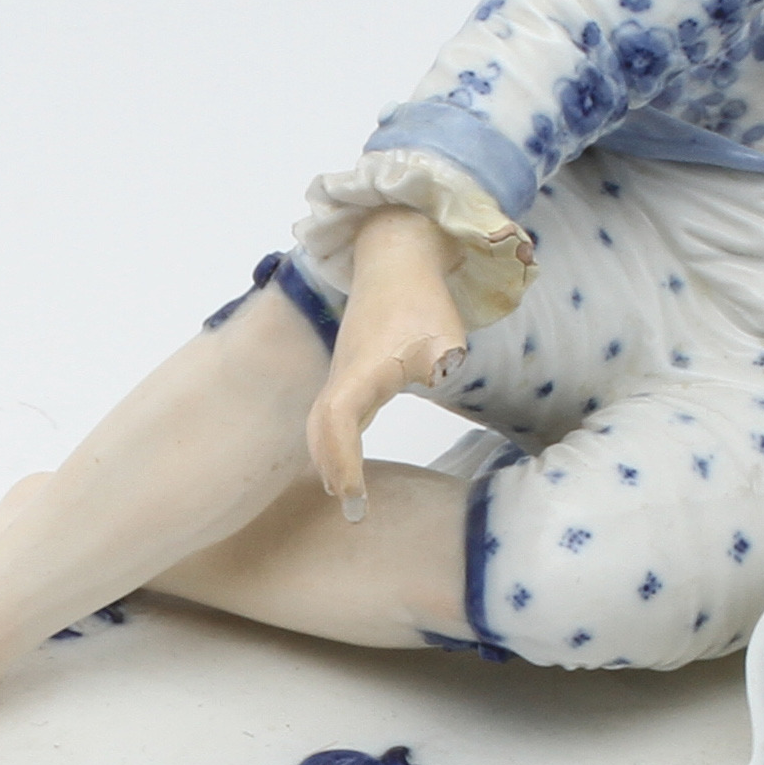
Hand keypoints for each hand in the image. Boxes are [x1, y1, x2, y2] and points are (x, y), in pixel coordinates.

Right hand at [304, 207, 467, 516]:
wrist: (397, 258)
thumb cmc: (421, 298)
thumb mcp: (442, 331)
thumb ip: (442, 355)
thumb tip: (441, 371)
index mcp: (362, 371)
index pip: (340, 421)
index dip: (342, 459)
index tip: (354, 495)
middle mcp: (343, 376)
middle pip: (321, 427)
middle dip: (331, 466)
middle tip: (350, 507)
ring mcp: (343, 374)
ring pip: (322, 421)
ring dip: (327, 455)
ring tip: (341, 491)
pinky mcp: (351, 372)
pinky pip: (332, 414)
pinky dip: (333, 440)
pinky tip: (345, 461)